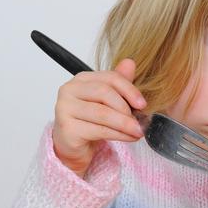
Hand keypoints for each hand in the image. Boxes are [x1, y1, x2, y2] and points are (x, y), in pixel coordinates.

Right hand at [52, 58, 146, 177]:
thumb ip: (118, 83)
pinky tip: (129, 138)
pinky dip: (118, 134)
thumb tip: (130, 63)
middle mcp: (69, 90)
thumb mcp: (107, 101)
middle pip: (104, 93)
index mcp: (81, 79)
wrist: (73, 144)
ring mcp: (65, 109)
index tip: (143, 104)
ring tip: (138, 131)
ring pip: (102, 113)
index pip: (109, 78)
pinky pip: (98, 130)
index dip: (129, 90)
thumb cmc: (90, 120)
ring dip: (125, 124)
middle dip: (126, 108)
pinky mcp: (67, 129)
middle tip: (140, 121)